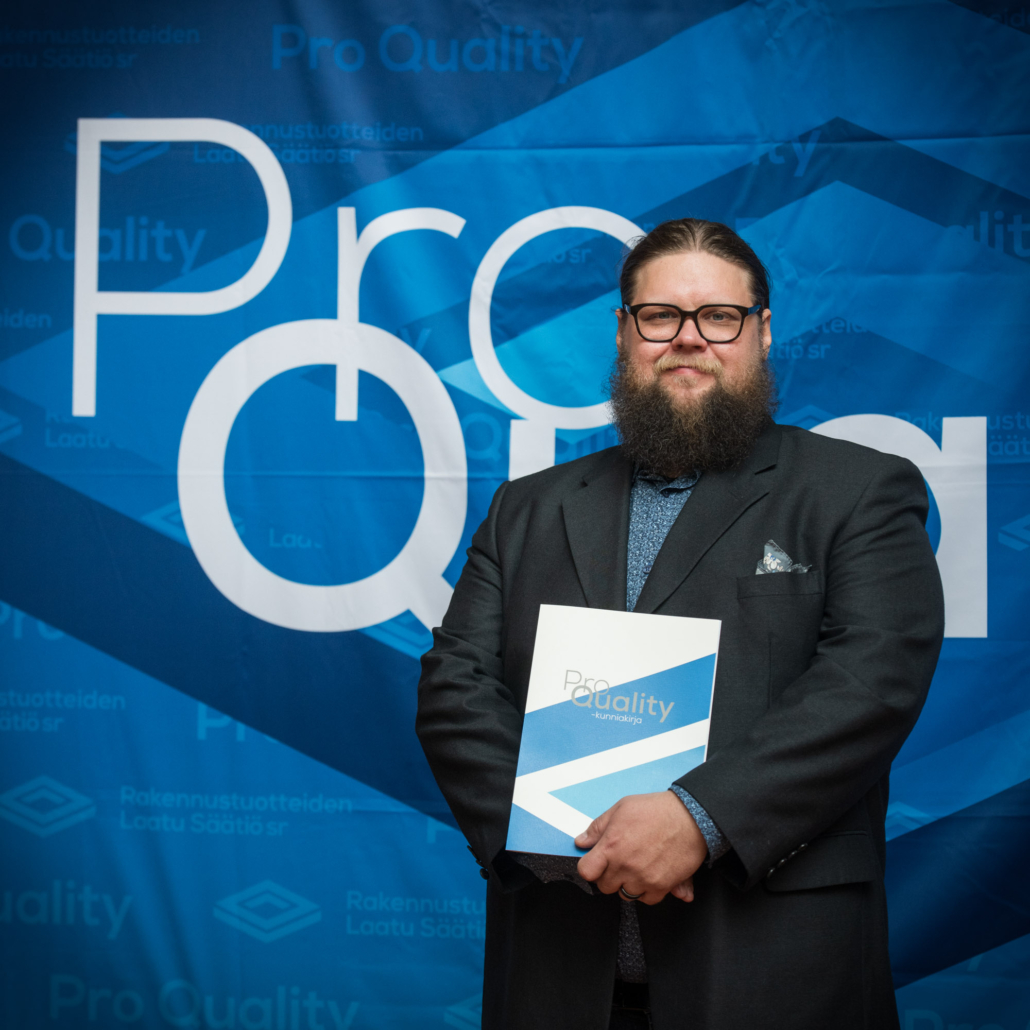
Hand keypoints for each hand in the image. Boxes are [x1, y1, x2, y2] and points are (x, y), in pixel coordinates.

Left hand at [574, 791, 706, 904]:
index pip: (586, 872)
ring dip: (628, 883)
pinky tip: (650, 874)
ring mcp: (643, 878)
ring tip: (637, 865)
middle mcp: (625, 866)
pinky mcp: (661, 886)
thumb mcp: (621, 808)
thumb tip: (581, 842)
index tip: (595, 863)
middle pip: (605, 886)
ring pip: (625, 894)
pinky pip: (647, 899)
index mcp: (611, 846)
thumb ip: (598, 827)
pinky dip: (647, 890)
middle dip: (609, 875)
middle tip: (620, 861)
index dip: (589, 867)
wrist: (690, 817)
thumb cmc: (656, 810)